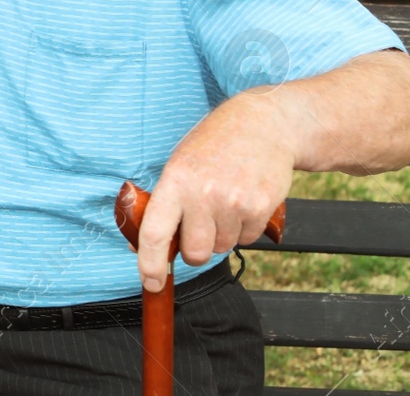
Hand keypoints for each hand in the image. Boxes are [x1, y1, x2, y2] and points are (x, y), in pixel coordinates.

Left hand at [136, 91, 295, 291]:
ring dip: (221, 235)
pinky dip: (244, 228)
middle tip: (199, 226)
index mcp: (175, 181)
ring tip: (225, 201)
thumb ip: (166, 203)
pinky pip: (248, 240)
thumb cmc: (214, 145)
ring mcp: (234, 203)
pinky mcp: (261, 209)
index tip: (152, 283)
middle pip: (194, 253)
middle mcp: (203, 194)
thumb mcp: (180, 164)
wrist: (264, 125)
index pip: (154, 233)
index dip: (150, 265)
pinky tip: (243, 201)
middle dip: (194, 249)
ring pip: (222, 247)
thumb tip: (145, 245)